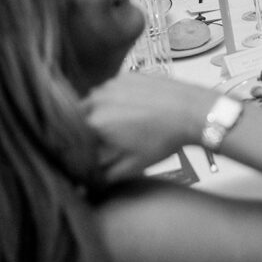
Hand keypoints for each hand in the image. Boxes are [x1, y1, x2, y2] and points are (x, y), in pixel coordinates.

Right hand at [82, 72, 210, 180]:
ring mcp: (111, 83)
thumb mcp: (130, 166)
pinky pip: (111, 89)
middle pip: (80, 116)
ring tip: (122, 125)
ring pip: (95, 100)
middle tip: (105, 140)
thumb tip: (81, 186)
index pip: (71, 136)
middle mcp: (97, 98)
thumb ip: (102, 176)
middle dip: (87, 129)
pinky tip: (134, 109)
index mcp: (94, 122)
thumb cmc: (160, 142)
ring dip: (101, 112)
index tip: (87, 152)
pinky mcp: (126, 74)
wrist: (191, 111)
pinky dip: (116, 99)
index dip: (77, 146)